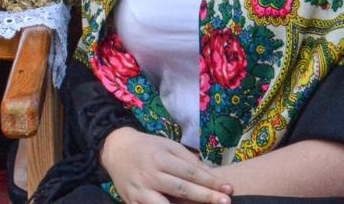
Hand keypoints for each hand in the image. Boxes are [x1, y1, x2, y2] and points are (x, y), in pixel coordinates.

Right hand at [100, 127, 231, 203]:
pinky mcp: (131, 202)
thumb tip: (215, 177)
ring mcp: (139, 191)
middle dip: (205, 196)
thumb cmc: (148, 148)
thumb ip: (191, 161)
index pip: (189, 172)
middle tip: (226, 201)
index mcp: (160, 157)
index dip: (210, 181)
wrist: (115, 150)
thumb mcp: (169, 146)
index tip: (229, 188)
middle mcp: (149, 174)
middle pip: (181, 189)